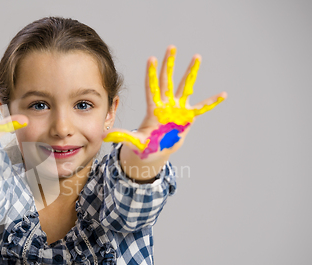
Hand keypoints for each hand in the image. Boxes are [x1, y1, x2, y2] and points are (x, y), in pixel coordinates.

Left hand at [104, 45, 226, 159]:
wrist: (157, 151)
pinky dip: (212, 102)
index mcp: (152, 109)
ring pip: (185, 87)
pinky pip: (202, 108)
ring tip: (196, 56)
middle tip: (171, 47)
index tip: (151, 58)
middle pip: (167, 81)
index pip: (151, 88)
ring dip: (190, 72)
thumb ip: (124, 137)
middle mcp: (165, 105)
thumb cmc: (144, 146)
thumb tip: (107, 136)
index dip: (151, 74)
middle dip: (169, 64)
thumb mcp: (135, 142)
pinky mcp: (187, 117)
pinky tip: (223, 94)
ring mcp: (177, 109)